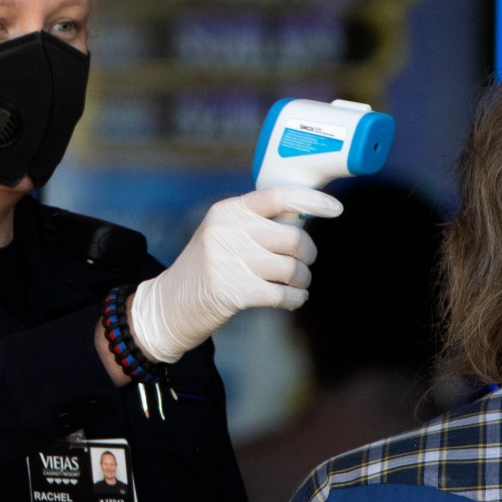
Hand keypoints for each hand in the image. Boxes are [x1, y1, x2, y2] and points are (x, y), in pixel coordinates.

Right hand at [129, 187, 339, 364]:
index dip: (312, 200)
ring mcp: (228, 260)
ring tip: (295, 285)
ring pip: (292, 268)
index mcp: (227, 211)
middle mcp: (227, 230)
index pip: (278, 195)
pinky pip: (283, 294)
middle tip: (303, 265)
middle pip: (293, 238)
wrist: (166, 306)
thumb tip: (305, 220)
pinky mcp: (232, 290)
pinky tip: (291, 300)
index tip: (335, 208)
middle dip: (308, 255)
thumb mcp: (223, 236)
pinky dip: (295, 299)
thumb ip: (256, 226)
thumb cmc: (204, 271)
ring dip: (301, 281)